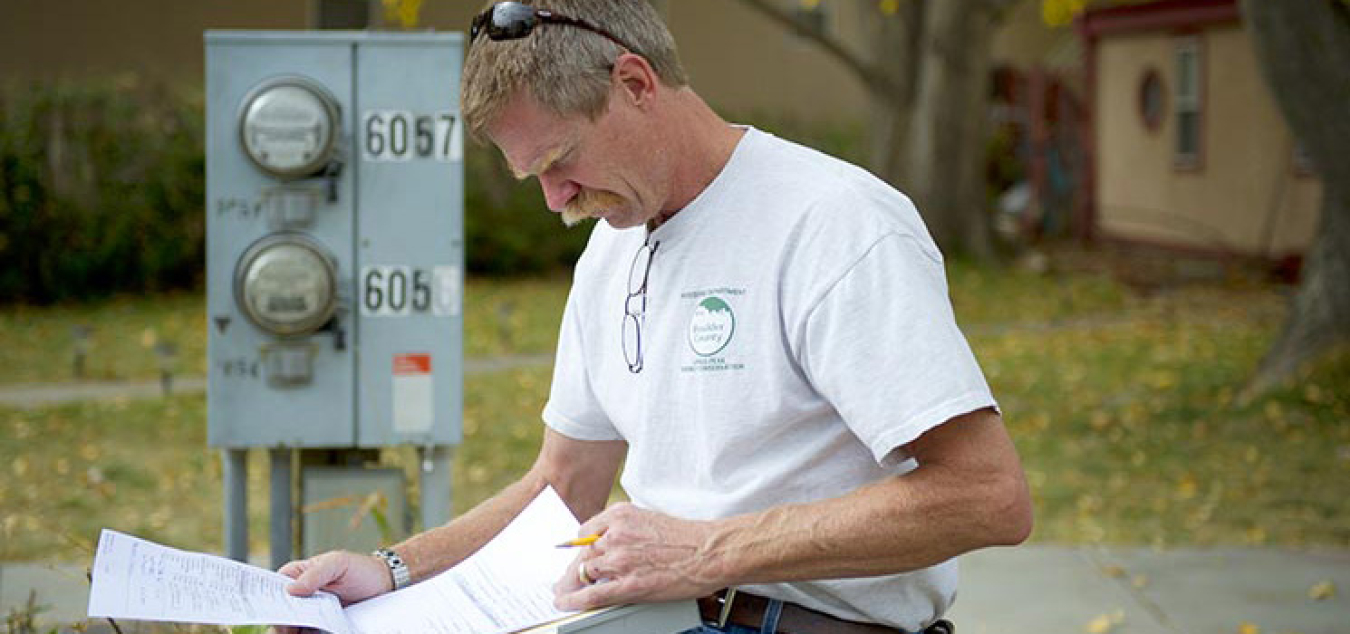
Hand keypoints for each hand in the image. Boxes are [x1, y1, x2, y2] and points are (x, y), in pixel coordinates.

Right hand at [273, 550, 391, 631]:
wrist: (383, 587)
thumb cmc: (359, 569)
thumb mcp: (338, 563)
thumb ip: (315, 574)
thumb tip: (291, 590)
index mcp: (296, 576)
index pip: (273, 590)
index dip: (268, 601)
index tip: (271, 612)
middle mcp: (299, 597)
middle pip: (279, 614)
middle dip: (280, 622)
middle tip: (287, 629)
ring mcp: (309, 614)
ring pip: (291, 629)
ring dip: (291, 631)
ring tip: (297, 633)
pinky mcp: (320, 628)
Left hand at [553, 503, 723, 610]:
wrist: (710, 552)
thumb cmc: (688, 538)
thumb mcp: (649, 519)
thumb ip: (626, 530)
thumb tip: (610, 545)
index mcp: (621, 515)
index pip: (585, 532)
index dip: (579, 549)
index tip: (577, 557)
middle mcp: (616, 534)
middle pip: (582, 554)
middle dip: (573, 569)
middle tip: (567, 580)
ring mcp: (621, 560)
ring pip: (583, 573)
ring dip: (571, 585)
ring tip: (564, 593)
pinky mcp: (629, 584)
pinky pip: (592, 595)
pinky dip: (573, 601)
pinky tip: (565, 603)